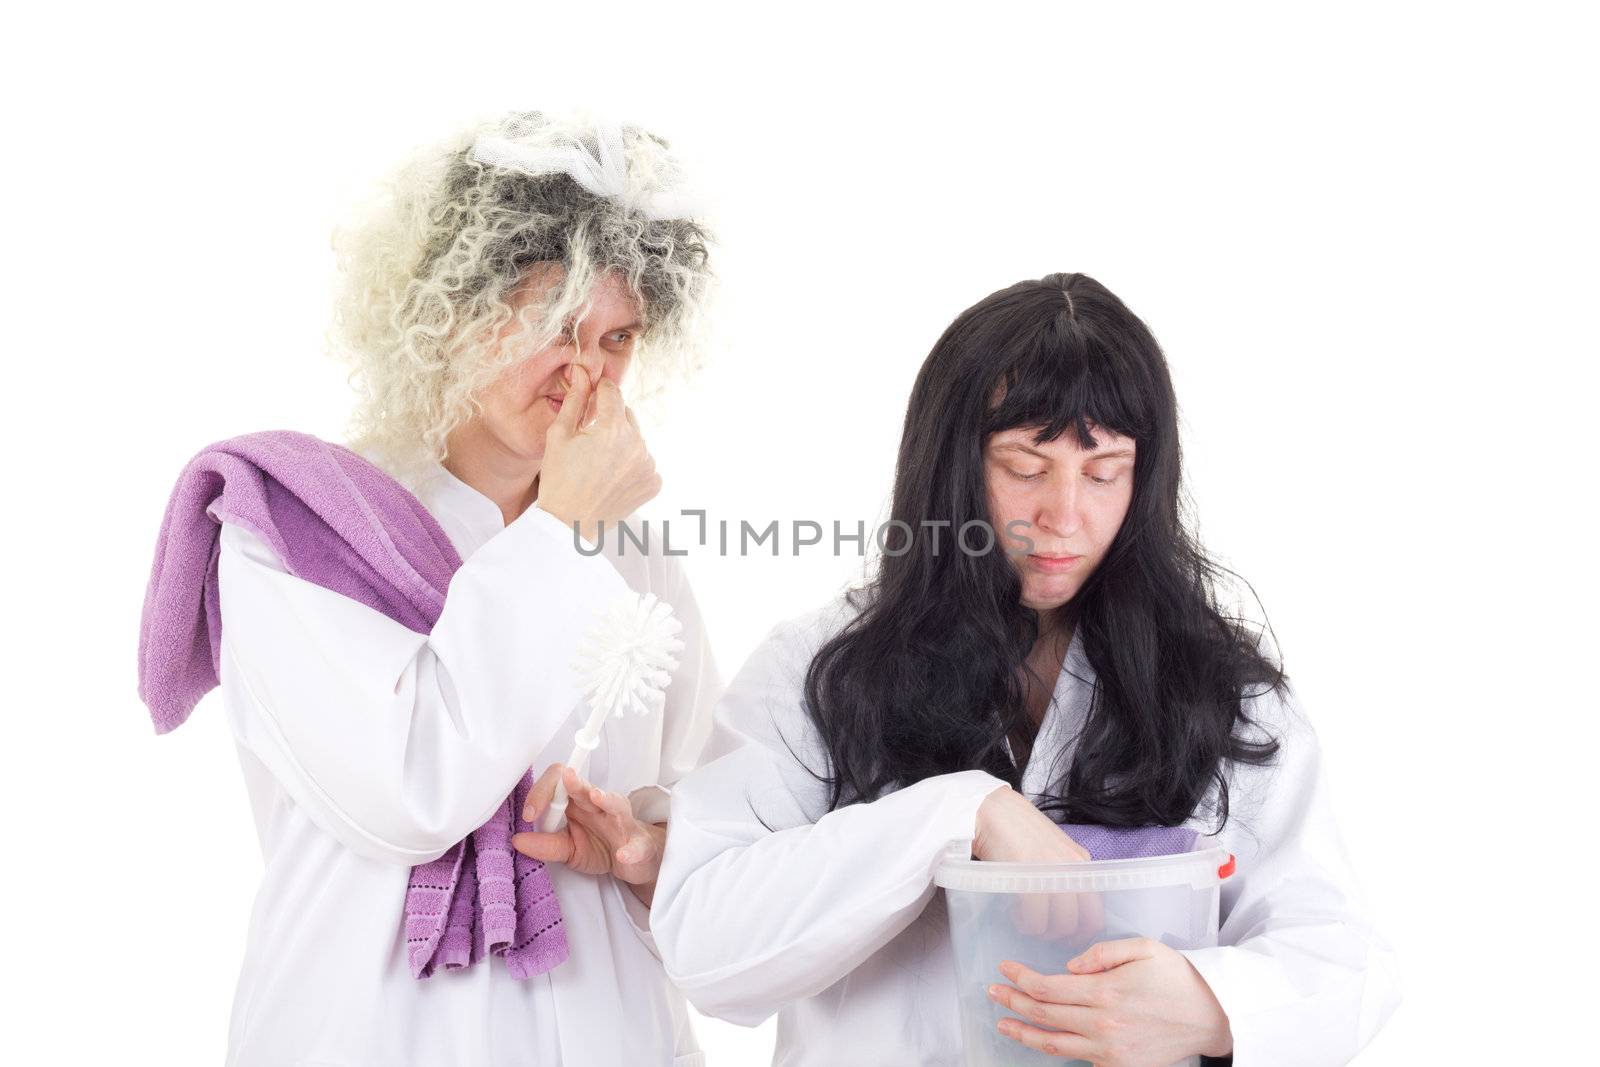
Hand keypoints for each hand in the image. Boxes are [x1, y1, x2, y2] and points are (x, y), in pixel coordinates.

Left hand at [511, 764, 666, 904]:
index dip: (542, 793)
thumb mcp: (567, 848)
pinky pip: (636, 845)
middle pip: (585, 786)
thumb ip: (545, 844)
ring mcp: (622, 823)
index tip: (529, 814)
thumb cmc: (599, 847)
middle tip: (563, 783)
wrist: (633, 861)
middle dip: (573, 784)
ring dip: (606, 799)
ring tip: (595, 796)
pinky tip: (623, 854)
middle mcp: (601, 806)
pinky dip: (631, 850)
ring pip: (616, 804)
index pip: (559, 783)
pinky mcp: (638, 844)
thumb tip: (517, 840)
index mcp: (579, 803)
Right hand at [535, 364, 660, 541]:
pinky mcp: (654, 483)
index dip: (599, 392)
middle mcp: (637, 444)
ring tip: (599, 464)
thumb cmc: (558, 479)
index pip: (612, 392)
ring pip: (636, 439)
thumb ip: (575, 400)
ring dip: (622, 443)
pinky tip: (611, 477)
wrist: (569, 526)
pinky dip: (631, 465)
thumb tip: (582, 372)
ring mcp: (648, 465)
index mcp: (613, 428)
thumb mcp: (559, 436)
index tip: (591, 398)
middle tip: (589, 442)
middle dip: (610, 420)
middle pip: (626, 415)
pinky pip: (644, 462)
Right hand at [973, 787, 1103, 939]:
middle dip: (1060, 935)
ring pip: (1059, 924)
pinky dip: (1025, 923)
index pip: (1096, 912)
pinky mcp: (1030, 875)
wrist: (991, 810)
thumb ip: (1065, 872)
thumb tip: (1066, 908)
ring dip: (1042, 931)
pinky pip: (1035, 917)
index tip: (1067, 937)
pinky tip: (1016, 914)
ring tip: (1027, 921)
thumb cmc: (1017, 829)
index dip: (1082, 932)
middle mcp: (1073, 867)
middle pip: (1079, 922)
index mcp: (1082, 862)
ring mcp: (1053, 871)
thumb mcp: (1052, 849)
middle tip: (1042, 931)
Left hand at [988, 937, 1232, 1062]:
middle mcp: (1103, 1025)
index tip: (1004, 968)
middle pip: (1044, 1016)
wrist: (1211, 1018)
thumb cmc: (1178, 978)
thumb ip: (1102, 952)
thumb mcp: (1144, 948)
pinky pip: (1078, 1058)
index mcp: (1106, 992)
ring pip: (1054, 1044)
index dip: (1020, 978)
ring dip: (1023, 1033)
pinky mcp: (1118, 1066)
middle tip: (992, 991)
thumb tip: (1070, 966)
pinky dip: (1055, 1049)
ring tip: (1002, 1024)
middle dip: (1012, 1003)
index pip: (1047, 988)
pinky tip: (1041, 1039)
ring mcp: (1109, 1050)